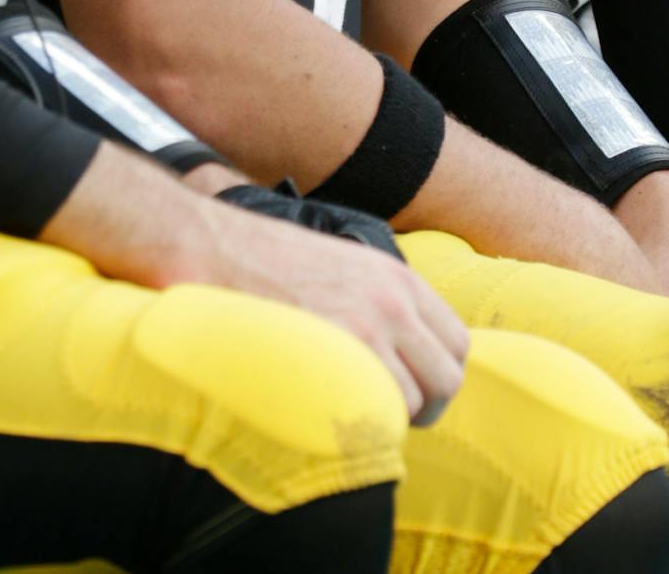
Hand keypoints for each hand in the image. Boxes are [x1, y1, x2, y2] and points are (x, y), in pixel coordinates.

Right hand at [198, 194, 469, 425]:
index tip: (411, 391)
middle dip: (426, 408)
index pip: (456, 343)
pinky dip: (366, 424)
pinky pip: (379, 408)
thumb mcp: (341, 267)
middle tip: (389, 417)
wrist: (212, 245)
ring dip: (390, 419)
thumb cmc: (265, 262)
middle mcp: (393, 300)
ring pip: (414, 401)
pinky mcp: (335, 348)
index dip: (438, 376)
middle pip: (447, 378)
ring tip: (354, 416)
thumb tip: (398, 353)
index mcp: (397, 278)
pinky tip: (334, 417)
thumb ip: (377, 302)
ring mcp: (367, 325)